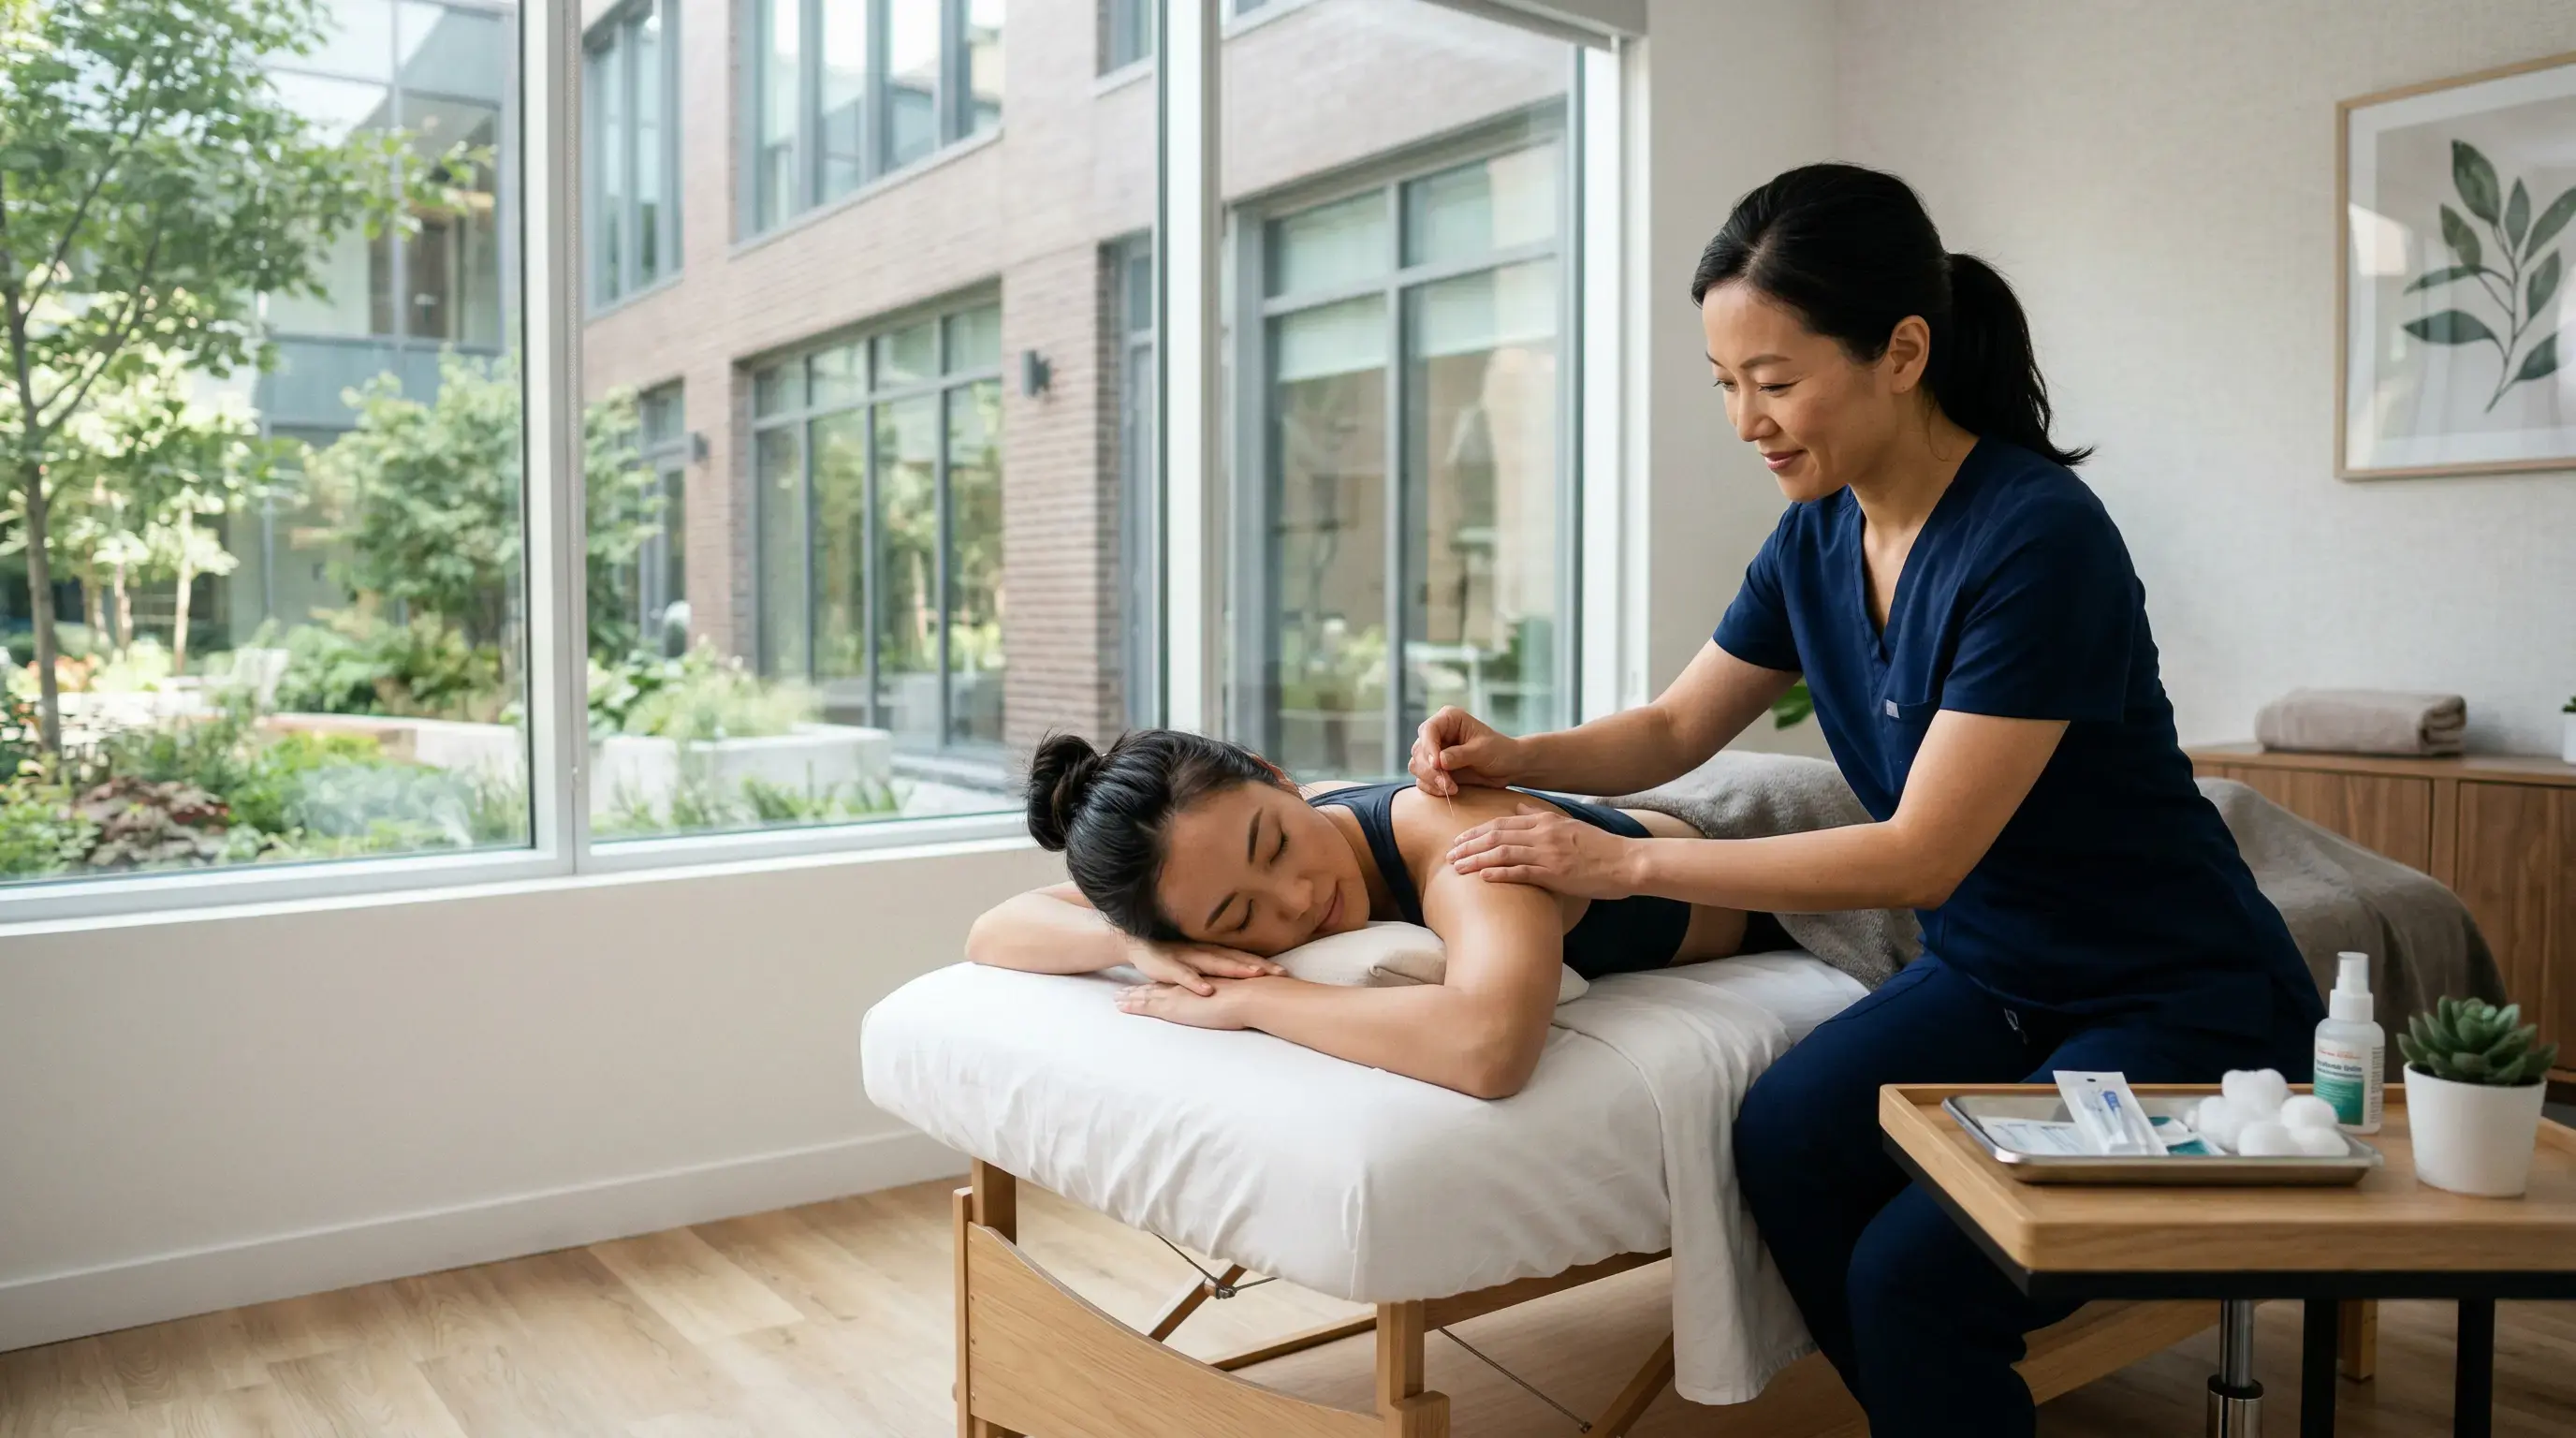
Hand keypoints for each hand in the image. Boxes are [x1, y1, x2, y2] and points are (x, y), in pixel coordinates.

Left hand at [1116, 977, 1253, 1029]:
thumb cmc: (1252, 999)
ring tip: (1116, 999)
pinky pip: (1147, 1004)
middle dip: (1142, 989)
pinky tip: (1120, 1005)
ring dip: (1132, 996)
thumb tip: (1244, 1006)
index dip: (1163, 985)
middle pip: (1159, 987)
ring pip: (1148, 994)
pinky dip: (1133, 1004)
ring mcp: (1178, 994)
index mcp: (1201, 983)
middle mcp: (1187, 986)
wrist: (1249, 996)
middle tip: (1124, 992)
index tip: (1151, 986)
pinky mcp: (1173, 1005)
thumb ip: (1235, 1000)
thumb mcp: (1241, 998)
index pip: (1178, 984)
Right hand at [1128, 941, 1281, 995]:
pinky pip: (1184, 975)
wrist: (1138, 944)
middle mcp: (1203, 952)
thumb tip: (1245, 980)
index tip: (1286, 973)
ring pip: (1215, 963)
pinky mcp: (1168, 966)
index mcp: (1213, 953)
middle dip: (1257, 965)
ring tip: (1253, 974)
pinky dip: (1196, 982)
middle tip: (1279, 973)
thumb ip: (1219, 970)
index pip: (1243, 957)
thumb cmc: (1173, 958)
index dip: (1264, 964)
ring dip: (1234, 969)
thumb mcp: (1199, 964)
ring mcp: (1186, 958)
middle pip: (1235, 958)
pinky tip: (1208, 990)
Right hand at [1409, 706, 1523, 797]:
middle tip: (1447, 784)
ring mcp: (1434, 751)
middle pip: (1419, 750)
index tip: (1437, 765)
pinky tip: (1448, 791)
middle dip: (1431, 770)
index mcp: (1449, 719)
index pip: (1429, 730)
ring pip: (1417, 765)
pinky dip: (1431, 787)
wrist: (1508, 767)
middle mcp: (1437, 733)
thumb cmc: (1500, 751)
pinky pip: (1422, 779)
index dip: (1429, 747)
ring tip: (1451, 789)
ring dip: (1431, 780)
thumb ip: (1461, 755)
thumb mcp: (1483, 751)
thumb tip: (1440, 761)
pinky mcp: (1435, 768)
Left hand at [1446, 803, 1640, 899]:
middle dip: (1469, 844)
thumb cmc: (1599, 848)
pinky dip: (1499, 873)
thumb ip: (1541, 816)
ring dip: (1476, 859)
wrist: (1627, 862)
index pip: (1502, 822)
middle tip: (1449, 853)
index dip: (1477, 830)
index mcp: (1545, 822)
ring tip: (1457, 867)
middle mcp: (1543, 834)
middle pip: (1496, 835)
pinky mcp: (1555, 874)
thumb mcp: (1568, 824)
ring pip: (1502, 852)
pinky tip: (1482, 877)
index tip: (1459, 838)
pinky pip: (1521, 872)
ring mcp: (1548, 853)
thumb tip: (1518, 805)